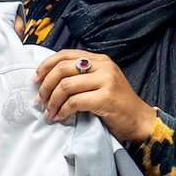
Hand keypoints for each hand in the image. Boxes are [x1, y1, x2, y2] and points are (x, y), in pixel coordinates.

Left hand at [33, 49, 158, 142]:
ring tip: (48, 112)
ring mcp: (106, 81)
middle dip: (45, 86)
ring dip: (52, 101)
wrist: (139, 120)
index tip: (35, 79)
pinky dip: (63, 111)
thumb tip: (48, 81)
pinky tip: (60, 116)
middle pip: (62, 69)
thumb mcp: (100, 83)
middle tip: (39, 100)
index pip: (65, 54)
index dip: (46, 66)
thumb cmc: (116, 104)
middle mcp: (103, 66)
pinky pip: (74, 102)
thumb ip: (81, 77)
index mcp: (99, 59)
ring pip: (66, 86)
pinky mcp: (106, 98)